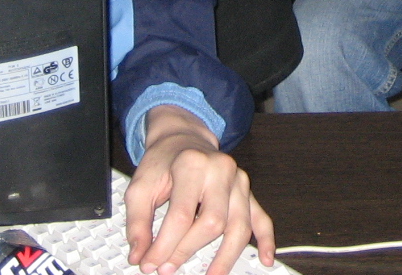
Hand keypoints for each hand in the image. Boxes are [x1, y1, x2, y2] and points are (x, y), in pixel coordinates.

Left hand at [124, 106, 275, 273]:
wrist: (182, 139)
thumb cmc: (163, 162)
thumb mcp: (140, 185)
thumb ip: (137, 221)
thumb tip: (139, 254)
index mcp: (192, 164)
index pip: (181, 215)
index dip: (165, 245)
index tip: (150, 263)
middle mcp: (220, 170)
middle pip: (212, 222)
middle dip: (189, 251)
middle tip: (169, 268)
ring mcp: (238, 180)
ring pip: (239, 225)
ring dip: (226, 256)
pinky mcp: (246, 191)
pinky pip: (261, 217)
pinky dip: (265, 240)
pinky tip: (264, 258)